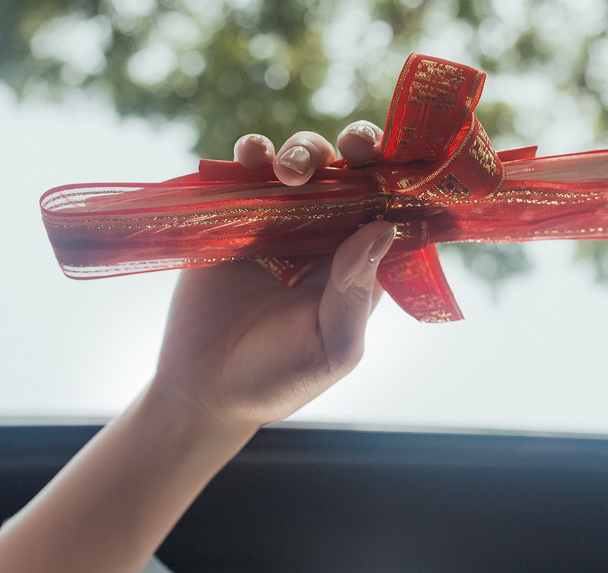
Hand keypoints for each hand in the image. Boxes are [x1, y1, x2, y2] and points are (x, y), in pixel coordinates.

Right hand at [151, 120, 391, 431]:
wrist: (204, 390)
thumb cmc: (279, 377)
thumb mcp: (331, 348)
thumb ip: (355, 293)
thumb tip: (382, 228)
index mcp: (361, 267)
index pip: (392, 211)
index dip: (403, 181)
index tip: (403, 162)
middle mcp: (327, 237)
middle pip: (352, 175)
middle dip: (358, 149)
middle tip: (353, 147)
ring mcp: (281, 223)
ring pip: (304, 165)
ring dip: (304, 152)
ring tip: (291, 173)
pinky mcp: (235, 218)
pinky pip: (248, 174)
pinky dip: (253, 154)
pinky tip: (253, 157)